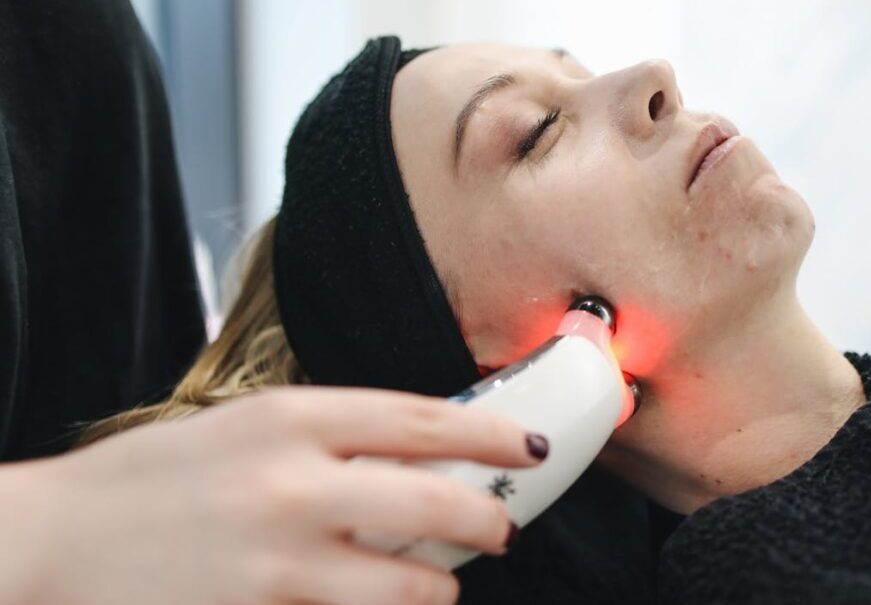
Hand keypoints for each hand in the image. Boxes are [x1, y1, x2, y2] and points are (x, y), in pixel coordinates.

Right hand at [1, 387, 544, 604]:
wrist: (54, 543)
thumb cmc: (154, 479)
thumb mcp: (243, 427)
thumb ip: (329, 436)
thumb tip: (421, 450)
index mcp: (288, 417)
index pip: (421, 418)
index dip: (490, 434)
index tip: (529, 445)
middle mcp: (290, 484)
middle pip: (436, 500)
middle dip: (489, 518)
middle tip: (503, 526)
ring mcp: (278, 562)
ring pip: (413, 584)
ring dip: (440, 586)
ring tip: (435, 580)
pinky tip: (376, 604)